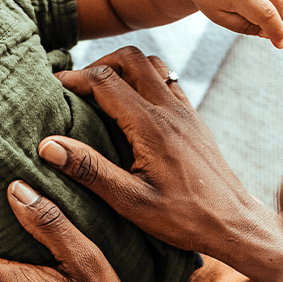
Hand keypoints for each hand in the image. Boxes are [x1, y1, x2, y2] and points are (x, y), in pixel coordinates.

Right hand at [49, 47, 282, 281]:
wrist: (233, 224)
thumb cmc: (184, 218)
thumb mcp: (130, 201)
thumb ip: (90, 170)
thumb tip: (49, 145)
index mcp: (150, 126)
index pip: (104, 80)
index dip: (73, 78)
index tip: (52, 88)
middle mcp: (170, 110)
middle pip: (130, 58)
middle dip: (98, 64)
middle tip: (77, 87)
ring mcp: (186, 112)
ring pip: (153, 65)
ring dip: (125, 68)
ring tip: (103, 92)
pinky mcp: (195, 121)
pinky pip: (170, 82)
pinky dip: (146, 81)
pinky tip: (134, 107)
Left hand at [185, 0, 282, 47]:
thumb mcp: (218, 16)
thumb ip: (243, 27)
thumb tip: (268, 34)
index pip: (267, 15)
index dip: (276, 31)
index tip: (281, 44)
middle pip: (279, 5)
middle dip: (277, 21)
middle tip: (263, 29)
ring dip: (273, 8)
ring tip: (250, 8)